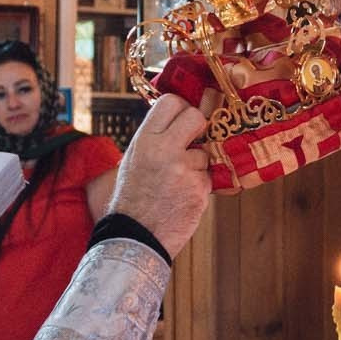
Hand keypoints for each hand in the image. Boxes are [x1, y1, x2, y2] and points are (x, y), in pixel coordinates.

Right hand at [107, 95, 212, 257]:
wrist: (135, 236)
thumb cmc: (133, 197)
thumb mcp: (134, 159)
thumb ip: (156, 138)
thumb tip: (180, 117)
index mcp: (145, 140)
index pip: (171, 102)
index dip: (181, 107)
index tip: (182, 116)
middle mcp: (165, 150)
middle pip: (195, 117)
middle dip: (197, 126)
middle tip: (192, 139)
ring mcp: (185, 170)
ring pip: (204, 153)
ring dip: (196, 165)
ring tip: (175, 183)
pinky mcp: (200, 190)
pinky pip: (207, 177)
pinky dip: (198, 186)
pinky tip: (181, 196)